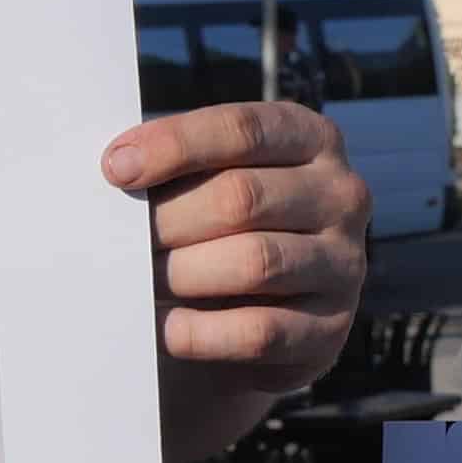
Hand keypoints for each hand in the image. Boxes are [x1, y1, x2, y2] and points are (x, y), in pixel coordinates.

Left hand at [107, 97, 367, 441]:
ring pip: (254, 261)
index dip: (175, 145)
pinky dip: (202, 332)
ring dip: (182, 274)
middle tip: (118, 240)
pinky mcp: (332, 329)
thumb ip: (176, 168)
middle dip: (168, 220)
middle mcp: (341, 195)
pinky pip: (261, 331)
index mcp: (311, 139)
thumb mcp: (209, 180)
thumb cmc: (215, 229)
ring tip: (139, 282)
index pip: (243, 129)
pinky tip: (167, 328)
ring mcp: (345, 263)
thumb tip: (118, 168)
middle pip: (242, 197)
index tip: (116, 169)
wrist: (247, 316)